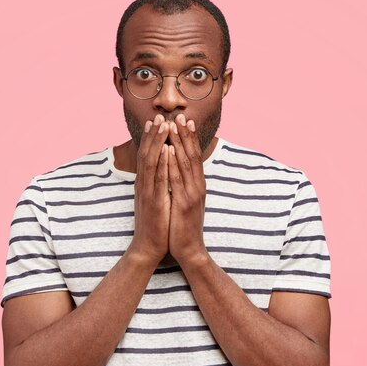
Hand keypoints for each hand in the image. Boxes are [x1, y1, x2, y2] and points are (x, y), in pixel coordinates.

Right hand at [127, 114, 170, 265]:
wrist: (148, 247)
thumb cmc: (154, 224)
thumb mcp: (154, 201)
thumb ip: (155, 186)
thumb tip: (161, 172)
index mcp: (145, 184)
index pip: (147, 156)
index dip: (151, 138)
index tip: (157, 121)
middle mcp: (143, 184)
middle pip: (147, 154)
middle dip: (153, 134)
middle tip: (158, 115)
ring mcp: (147, 192)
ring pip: (151, 161)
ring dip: (156, 142)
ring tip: (163, 125)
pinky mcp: (153, 201)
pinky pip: (158, 178)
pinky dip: (161, 162)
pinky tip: (166, 149)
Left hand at [166, 114, 207, 263]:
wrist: (188, 249)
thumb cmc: (183, 226)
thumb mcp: (184, 202)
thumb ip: (183, 187)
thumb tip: (178, 173)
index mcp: (197, 185)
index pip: (194, 157)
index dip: (189, 138)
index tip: (184, 121)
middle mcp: (198, 186)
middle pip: (192, 155)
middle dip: (185, 134)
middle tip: (180, 116)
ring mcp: (193, 194)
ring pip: (186, 162)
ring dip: (180, 142)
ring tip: (173, 126)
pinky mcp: (186, 203)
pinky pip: (178, 178)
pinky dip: (173, 162)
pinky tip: (169, 149)